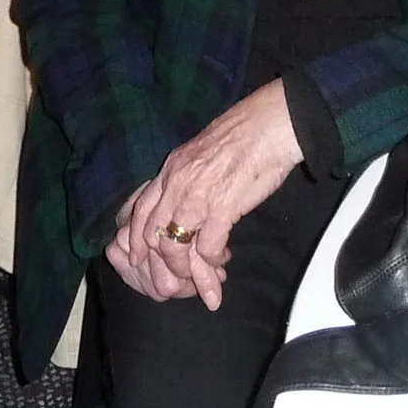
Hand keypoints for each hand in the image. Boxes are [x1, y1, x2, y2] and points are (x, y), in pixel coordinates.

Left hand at [118, 81, 304, 310]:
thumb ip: (186, 177)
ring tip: (203, 276)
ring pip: (175, 247)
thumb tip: (184, 201)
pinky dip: (213, 260)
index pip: (139, 210)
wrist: (270, 126)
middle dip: (162, 264)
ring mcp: (197, 196)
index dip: (136, 239)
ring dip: (188, 268)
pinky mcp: (223, 207)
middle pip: (153, 235)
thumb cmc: (243, 136)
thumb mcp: (200, 153)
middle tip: (175, 281)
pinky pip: (207, 247)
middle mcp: (177, 183)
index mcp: (170, 169)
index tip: (138, 259)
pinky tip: (222, 259)